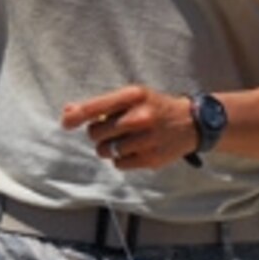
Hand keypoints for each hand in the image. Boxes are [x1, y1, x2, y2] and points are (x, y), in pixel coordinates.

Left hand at [61, 86, 197, 170]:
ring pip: (105, 150)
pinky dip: (121, 159)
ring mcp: (146, 139)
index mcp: (134, 95)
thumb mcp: (132, 97)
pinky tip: (135, 149)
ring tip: (123, 140)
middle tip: (113, 129)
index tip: (66, 122)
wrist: (192, 123)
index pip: (96, 107)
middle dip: (98, 132)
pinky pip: (118, 164)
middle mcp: (140, 116)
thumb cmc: (154, 107)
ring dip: (108, 148)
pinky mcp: (151, 158)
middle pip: (96, 132)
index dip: (76, 116)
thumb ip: (100, 105)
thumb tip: (67, 113)